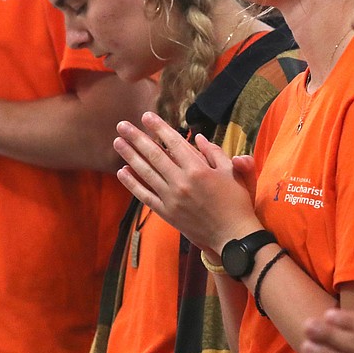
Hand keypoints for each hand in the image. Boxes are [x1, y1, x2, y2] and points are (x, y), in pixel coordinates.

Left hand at [113, 112, 261, 252]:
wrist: (232, 236)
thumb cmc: (236, 202)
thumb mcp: (231, 172)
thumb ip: (214, 152)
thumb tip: (197, 137)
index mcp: (198, 169)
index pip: (173, 143)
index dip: (158, 128)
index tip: (146, 116)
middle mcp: (181, 182)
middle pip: (154, 155)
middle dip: (137, 138)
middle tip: (122, 125)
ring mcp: (171, 199)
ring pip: (146, 173)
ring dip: (130, 156)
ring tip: (117, 142)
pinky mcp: (166, 213)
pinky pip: (145, 196)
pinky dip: (132, 184)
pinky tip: (121, 172)